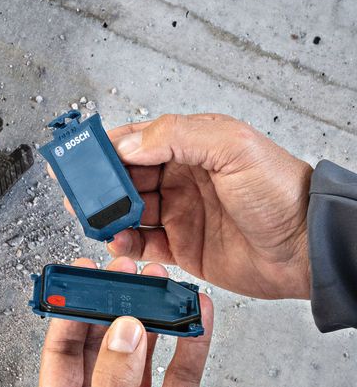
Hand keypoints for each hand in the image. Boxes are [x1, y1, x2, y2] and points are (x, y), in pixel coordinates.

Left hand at [34, 257, 219, 386]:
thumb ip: (113, 386)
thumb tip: (120, 329)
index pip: (61, 353)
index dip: (69, 312)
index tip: (79, 279)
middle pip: (101, 343)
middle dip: (112, 305)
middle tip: (123, 273)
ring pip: (142, 353)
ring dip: (151, 317)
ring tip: (160, 282)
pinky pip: (181, 374)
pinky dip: (190, 343)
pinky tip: (196, 316)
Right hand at [55, 114, 312, 298]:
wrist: (306, 249)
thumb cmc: (282, 193)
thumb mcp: (233, 147)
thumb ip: (178, 136)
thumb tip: (129, 145)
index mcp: (193, 147)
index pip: (140, 141)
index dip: (108, 147)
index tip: (82, 154)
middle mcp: (183, 178)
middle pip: (127, 177)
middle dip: (101, 183)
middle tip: (79, 191)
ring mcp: (180, 213)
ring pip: (129, 211)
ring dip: (108, 214)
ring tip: (94, 218)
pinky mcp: (182, 247)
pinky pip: (142, 244)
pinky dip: (125, 243)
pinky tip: (118, 241)